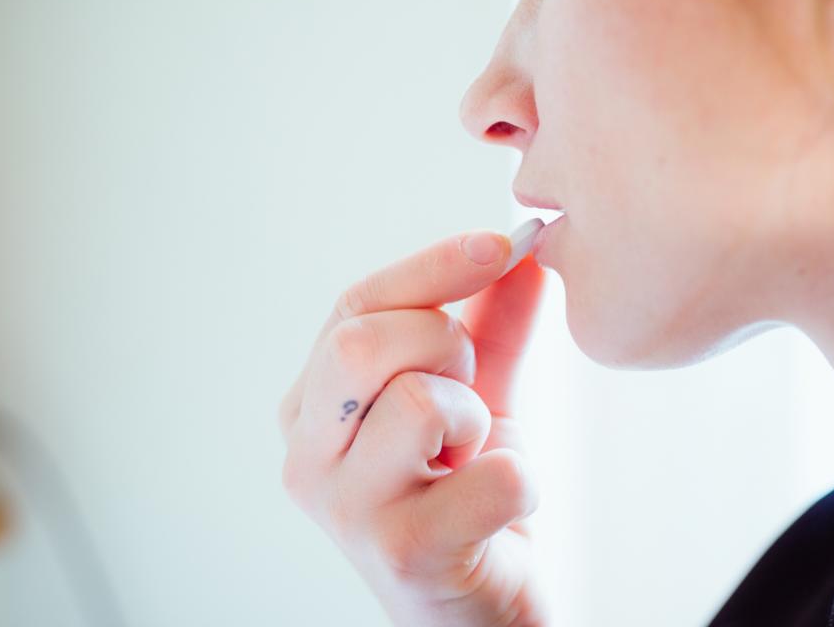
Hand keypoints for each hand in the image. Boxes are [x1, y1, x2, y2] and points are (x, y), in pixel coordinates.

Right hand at [278, 229, 549, 625]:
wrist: (484, 606)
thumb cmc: (467, 497)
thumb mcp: (475, 396)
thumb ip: (491, 323)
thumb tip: (525, 248)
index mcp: (312, 410)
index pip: (355, 306)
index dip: (434, 266)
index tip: (504, 242)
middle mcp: (308, 458)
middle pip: (363, 343)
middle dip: (445, 346)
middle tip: (471, 390)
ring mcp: (347, 512)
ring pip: (420, 403)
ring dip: (479, 420)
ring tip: (473, 456)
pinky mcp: (403, 555)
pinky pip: (492, 475)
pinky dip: (522, 479)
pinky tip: (503, 506)